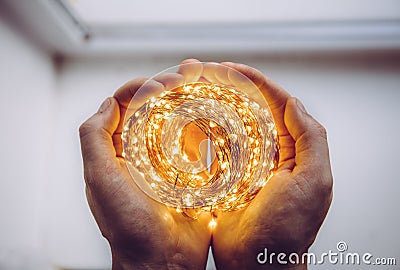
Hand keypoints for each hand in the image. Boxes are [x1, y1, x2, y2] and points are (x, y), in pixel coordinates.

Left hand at [79, 62, 211, 268]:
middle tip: (194, 72)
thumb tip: (109, 102)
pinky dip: (207, 126)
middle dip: (172, 86)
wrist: (163, 260)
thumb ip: (94, 138)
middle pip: (156, 108)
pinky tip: (217, 113)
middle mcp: (142, 152)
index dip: (143, 87)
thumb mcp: (101, 178)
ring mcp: (168, 161)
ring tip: (208, 83)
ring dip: (192, 100)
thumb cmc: (128, 225)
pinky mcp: (191, 172)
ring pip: (179, 121)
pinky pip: (198, 143)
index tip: (165, 83)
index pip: (126, 105)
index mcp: (118, 150)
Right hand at [211, 63, 332, 268]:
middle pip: (252, 109)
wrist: (257, 264)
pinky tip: (190, 121)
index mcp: (294, 150)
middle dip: (232, 88)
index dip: (256, 82)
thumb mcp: (314, 182)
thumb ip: (312, 140)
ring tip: (195, 89)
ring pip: (232, 125)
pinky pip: (216, 148)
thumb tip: (294, 103)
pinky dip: (205, 131)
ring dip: (216, 105)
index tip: (230, 68)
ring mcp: (247, 165)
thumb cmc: (288, 228)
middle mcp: (272, 153)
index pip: (278, 104)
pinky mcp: (226, 178)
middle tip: (207, 73)